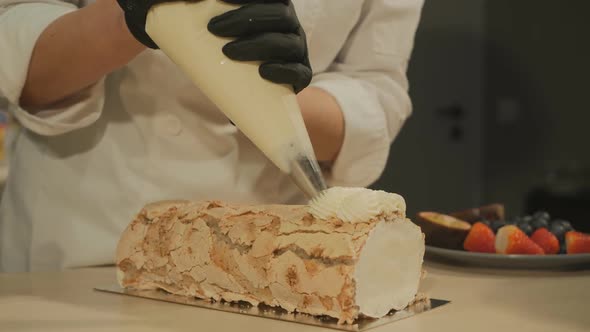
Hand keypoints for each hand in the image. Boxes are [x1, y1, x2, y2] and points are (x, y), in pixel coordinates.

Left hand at [116, 0, 311, 92]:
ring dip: (259, 45)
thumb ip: (190, 6)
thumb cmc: (216, 45)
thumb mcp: (200, 22)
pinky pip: (300, 73)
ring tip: (229, 52)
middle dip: (247, 19)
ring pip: (288, 42)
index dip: (249, 0)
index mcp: (270, 7)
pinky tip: (263, 71)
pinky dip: (283, 71)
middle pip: (279, 15)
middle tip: (214, 29)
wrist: (226, 82)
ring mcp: (295, 50)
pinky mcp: (297, 76)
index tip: (220, 3)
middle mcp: (287, 25)